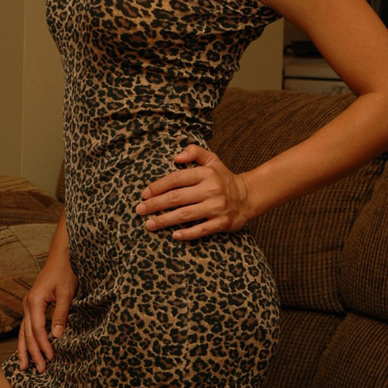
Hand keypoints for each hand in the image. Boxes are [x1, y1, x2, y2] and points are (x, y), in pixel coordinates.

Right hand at [17, 260, 77, 373]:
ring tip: (24, 367)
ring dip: (24, 349)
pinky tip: (26, 350)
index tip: (51, 357)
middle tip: (40, 369)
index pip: (37, 329)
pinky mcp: (32, 305)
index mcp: (35, 300)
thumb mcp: (66, 293)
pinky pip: (26, 326)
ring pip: (23, 331)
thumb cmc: (65, 273)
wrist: (61, 258)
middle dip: (33, 352)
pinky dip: (25, 340)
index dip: (43, 345)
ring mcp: (28, 304)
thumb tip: (57, 336)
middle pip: (27, 333)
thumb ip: (60, 314)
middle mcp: (27, 303)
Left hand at [136, 144, 252, 240]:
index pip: (176, 179)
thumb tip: (175, 157)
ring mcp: (216, 207)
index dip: (158, 186)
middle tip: (140, 210)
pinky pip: (201, 230)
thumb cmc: (223, 178)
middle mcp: (211, 190)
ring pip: (185, 215)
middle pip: (176, 198)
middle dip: (155, 204)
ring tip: (149, 224)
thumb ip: (194, 152)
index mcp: (206, 174)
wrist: (248, 196)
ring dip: (165, 220)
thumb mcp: (212, 159)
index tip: (145, 194)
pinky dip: (187, 234)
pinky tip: (174, 235)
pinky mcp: (221, 223)